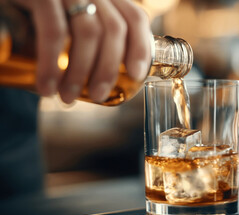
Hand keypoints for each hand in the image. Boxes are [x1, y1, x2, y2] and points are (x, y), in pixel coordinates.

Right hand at [13, 0, 151, 102]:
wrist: (6, 2)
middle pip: (114, 30)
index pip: (135, 18)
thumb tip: (106, 82)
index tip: (135, 75)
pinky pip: (53, 31)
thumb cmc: (40, 17)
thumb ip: (94, 39)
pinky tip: (47, 86)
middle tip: (97, 95)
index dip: (140, 48)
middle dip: (108, 69)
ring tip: (67, 97)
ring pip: (88, 32)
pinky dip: (52, 63)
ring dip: (80, 72)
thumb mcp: (75, 22)